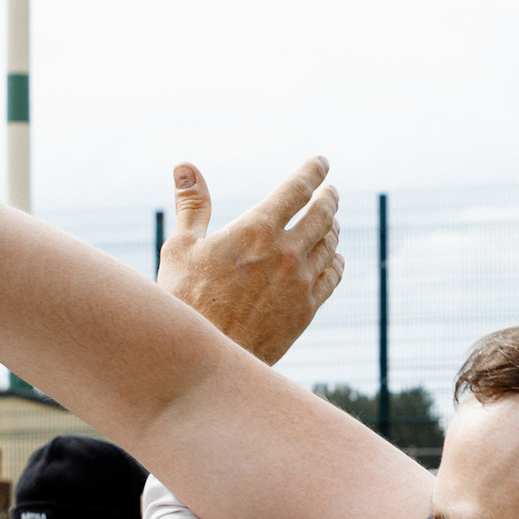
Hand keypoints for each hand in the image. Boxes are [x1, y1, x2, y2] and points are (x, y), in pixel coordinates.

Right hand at [158, 160, 345, 365]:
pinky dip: (337, 262)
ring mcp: (300, 282)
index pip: (297, 188)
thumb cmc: (186, 301)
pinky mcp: (307, 310)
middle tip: (330, 190)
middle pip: (323, 213)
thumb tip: (185, 167)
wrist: (208, 356)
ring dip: (333, 228)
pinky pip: (333, 277)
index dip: (313, 171)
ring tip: (331, 221)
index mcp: (258, 229)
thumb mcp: (181, 247)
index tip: (321, 163)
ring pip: (331, 244)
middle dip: (329, 197)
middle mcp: (287, 252)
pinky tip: (336, 259)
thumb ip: (192, 205)